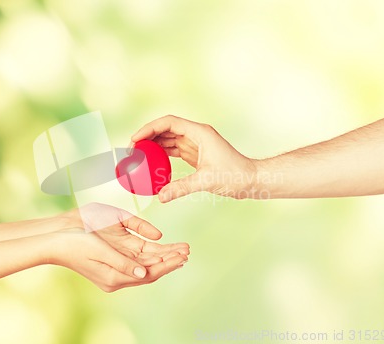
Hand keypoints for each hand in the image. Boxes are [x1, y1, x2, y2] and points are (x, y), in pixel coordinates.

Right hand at [51, 203, 189, 291]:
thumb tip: (144, 273)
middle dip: (170, 259)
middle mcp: (118, 275)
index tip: (183, 255)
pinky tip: (162, 250)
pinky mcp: (113, 260)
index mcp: (115, 276)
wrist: (55, 239)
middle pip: (151, 269)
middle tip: (188, 250)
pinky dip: (152, 255)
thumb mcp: (100, 250)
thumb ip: (123, 262)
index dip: (167, 264)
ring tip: (181, 249)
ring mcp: (116, 268)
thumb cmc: (74, 242)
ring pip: (146, 264)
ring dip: (164, 257)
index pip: (149, 273)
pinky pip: (138, 260)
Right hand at [131, 115, 256, 201]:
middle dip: (147, 136)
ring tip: (137, 155)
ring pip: (168, 139)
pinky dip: (161, 155)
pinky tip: (151, 163)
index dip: (150, 128)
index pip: (169, 123)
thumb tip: (160, 197)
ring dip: (153, 145)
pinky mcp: (195, 154)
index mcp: (200, 132)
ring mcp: (195, 144)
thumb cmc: (235, 176)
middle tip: (131, 149)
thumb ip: (182, 188)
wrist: (251, 180)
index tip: (135, 139)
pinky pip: (173, 150)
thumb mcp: (207, 181)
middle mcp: (196, 134)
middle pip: (166, 129)